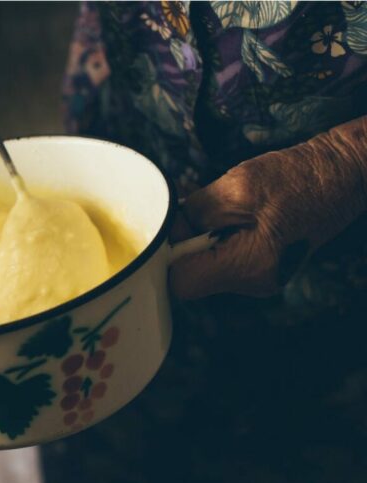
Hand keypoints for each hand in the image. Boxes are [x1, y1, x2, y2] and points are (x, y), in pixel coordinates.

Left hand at [170, 116, 366, 298]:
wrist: (339, 176)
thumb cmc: (294, 178)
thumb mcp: (235, 187)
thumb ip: (195, 213)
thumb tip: (168, 230)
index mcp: (249, 266)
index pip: (182, 283)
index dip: (167, 257)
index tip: (172, 229)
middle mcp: (254, 283)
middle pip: (192, 278)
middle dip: (184, 246)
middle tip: (194, 213)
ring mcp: (260, 279)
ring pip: (206, 269)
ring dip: (201, 240)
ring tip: (220, 210)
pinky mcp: (262, 268)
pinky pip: (223, 261)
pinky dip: (217, 240)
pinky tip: (230, 217)